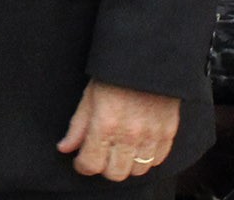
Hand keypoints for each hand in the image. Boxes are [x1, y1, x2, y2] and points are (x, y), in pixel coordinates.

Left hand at [55, 78, 179, 181]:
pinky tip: (138, 146)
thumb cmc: (113, 76)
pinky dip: (147, 158)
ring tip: (120, 150)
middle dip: (104, 167)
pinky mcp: (168, 133)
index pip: (92, 164)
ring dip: (126, 164)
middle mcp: (129, 135)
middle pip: (115, 173)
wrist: (146, 60)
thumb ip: (77, 127)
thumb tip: (65, 148)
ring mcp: (151, 136)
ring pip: (138, 171)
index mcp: (105, 125)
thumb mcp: (89, 97)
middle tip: (100, 155)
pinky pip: (158, 160)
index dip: (82, 166)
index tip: (81, 161)